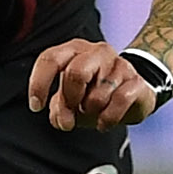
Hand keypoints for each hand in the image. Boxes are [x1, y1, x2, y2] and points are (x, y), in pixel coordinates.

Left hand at [28, 39, 160, 130]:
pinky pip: (118, 102)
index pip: (51, 59)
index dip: (39, 84)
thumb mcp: (71, 98)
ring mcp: (119, 65)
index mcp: (75, 50)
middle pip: (75, 74)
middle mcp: (97, 52)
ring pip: (97, 95)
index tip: (36, 106)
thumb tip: (62, 120)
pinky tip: (104, 124)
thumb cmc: (94, 92)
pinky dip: (108, 119)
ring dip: (91, 113)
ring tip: (93, 113)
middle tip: (69, 119)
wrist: (134, 92)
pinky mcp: (136, 81)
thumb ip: (59, 107)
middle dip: (69, 102)